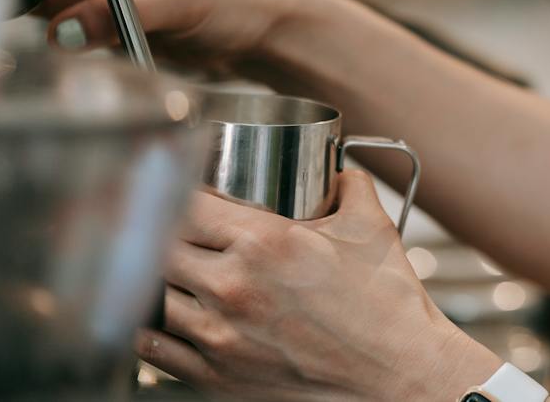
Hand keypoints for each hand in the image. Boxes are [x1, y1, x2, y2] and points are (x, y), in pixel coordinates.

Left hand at [141, 170, 496, 400]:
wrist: (398, 375)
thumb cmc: (388, 305)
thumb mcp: (371, 226)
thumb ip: (348, 186)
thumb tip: (336, 172)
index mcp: (265, 242)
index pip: (186, 203)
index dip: (180, 191)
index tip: (188, 191)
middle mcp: (232, 288)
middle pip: (159, 246)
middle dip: (166, 231)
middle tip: (181, 226)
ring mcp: (218, 336)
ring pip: (152, 295)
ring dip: (159, 278)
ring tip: (177, 269)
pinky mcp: (215, 377)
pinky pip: (154, 348)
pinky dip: (151, 328)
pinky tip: (166, 316)